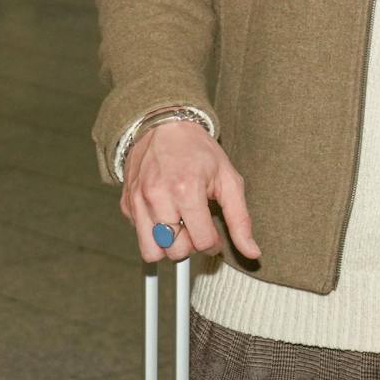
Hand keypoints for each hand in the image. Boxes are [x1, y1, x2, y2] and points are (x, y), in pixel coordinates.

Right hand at [121, 120, 261, 263]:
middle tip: (196, 224)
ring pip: (152, 251)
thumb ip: (240, 219)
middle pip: (176, 251)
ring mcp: (138, 201)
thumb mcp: (228, 179)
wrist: (164, 126)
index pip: (202, 242)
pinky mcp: (126, 204)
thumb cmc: (199, 152)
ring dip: (169, 244)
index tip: (214, 232)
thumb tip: (252, 253)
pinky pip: (139, 236)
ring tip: (179, 225)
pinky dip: (153, 232)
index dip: (213, 242)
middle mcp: (158, 197)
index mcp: (186, 190)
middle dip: (191, 243)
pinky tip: (164, 213)